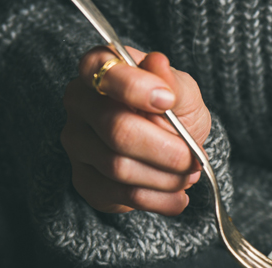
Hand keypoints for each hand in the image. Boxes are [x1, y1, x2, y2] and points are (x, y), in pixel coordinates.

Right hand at [61, 46, 210, 215]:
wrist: (173, 148)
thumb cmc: (174, 111)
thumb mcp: (183, 93)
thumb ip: (173, 83)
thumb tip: (158, 64)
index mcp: (99, 69)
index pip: (103, 72)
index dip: (136, 88)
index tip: (169, 102)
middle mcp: (79, 103)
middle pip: (117, 129)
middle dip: (166, 150)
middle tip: (194, 159)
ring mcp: (77, 143)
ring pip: (119, 167)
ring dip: (166, 178)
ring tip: (189, 175)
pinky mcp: (84, 179)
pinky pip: (120, 195)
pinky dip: (159, 200)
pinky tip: (178, 197)